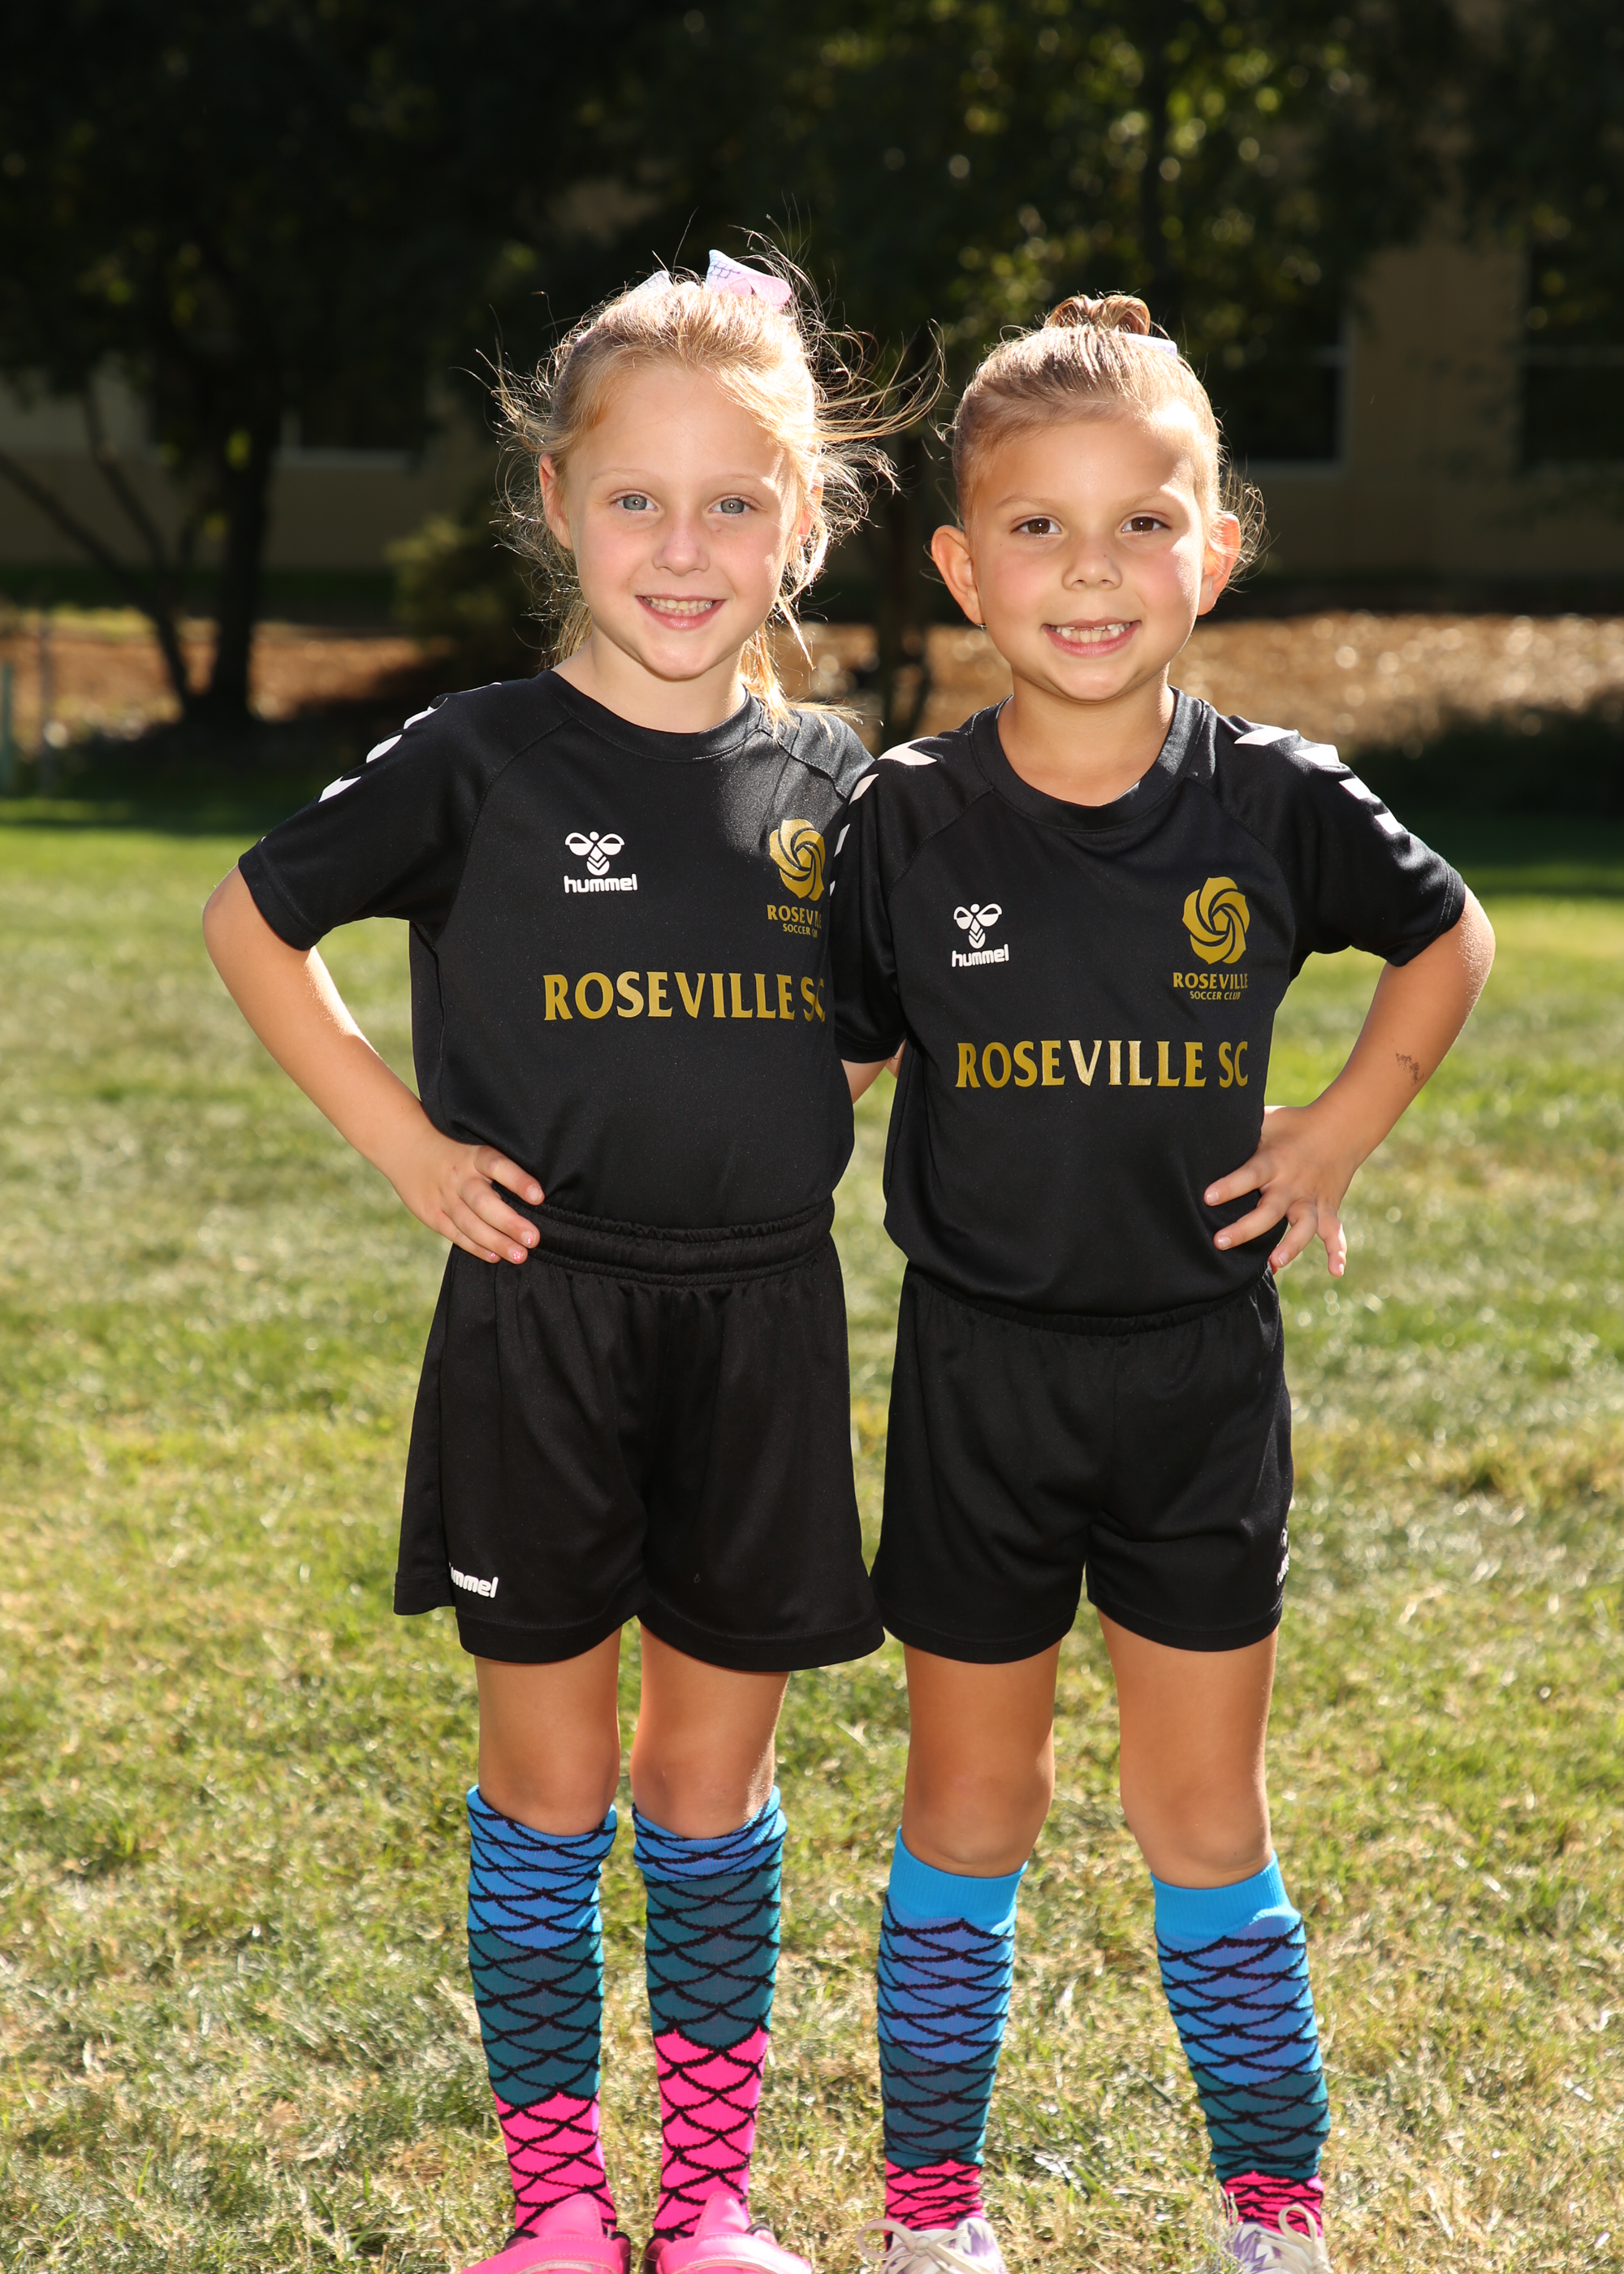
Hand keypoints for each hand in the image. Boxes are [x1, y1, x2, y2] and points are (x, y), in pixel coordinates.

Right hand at [384, 1126, 544, 1264]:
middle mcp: (459, 1177)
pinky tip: (494, 1256)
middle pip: (484, 1202)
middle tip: (534, 1239)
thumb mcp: (474, 1148)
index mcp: (473, 1157)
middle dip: (509, 1222)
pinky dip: (475, 1246)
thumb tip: (538, 1195)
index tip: (539, 1197)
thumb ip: (499, 1168)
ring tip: (520, 1255)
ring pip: (470, 1223)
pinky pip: (455, 1234)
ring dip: (496, 1241)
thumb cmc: (456, 1152)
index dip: (518, 1181)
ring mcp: (444, 1197)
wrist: (406, 1147)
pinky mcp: (432, 1214)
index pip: (498, 1166)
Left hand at [1203, 1102, 1357, 1277]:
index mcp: (1274, 1161)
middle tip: (1220, 1242)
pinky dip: (1337, 1251)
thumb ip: (1240, 1129)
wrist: (1341, 1126)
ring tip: (1274, 1264)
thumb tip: (1204, 1126)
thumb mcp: (1265, 1120)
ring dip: (1291, 1246)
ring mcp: (1312, 1198)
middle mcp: (1293, 1183)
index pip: (1250, 1175)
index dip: (1230, 1186)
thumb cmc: (1292, 1124)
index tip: (1207, 1198)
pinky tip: (1336, 1271)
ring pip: (1304, 1226)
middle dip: (1246, 1228)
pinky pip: (1334, 1231)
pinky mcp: (1328, 1207)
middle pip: (1270, 1210)